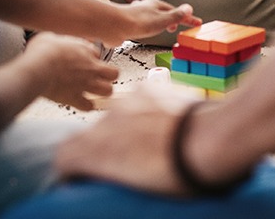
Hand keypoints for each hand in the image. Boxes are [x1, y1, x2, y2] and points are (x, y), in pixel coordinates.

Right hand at [24, 33, 115, 110]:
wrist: (39, 67)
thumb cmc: (43, 51)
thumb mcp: (50, 37)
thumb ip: (57, 41)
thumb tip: (53, 42)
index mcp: (85, 50)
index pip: (98, 53)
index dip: (93, 57)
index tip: (86, 60)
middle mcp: (90, 67)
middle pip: (113, 73)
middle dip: (109, 76)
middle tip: (102, 77)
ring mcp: (85, 83)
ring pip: (107, 90)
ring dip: (103, 91)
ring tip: (97, 92)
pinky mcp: (76, 98)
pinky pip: (89, 106)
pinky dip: (87, 106)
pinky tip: (83, 104)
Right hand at [56, 83, 201, 194]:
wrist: (210, 140)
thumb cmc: (176, 175)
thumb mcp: (135, 187)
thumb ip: (112, 176)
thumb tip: (110, 177)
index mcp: (96, 151)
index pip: (64, 156)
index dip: (71, 169)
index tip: (84, 179)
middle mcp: (105, 121)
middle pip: (94, 135)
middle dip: (106, 148)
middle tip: (129, 164)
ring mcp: (127, 100)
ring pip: (117, 115)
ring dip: (127, 128)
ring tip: (153, 143)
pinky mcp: (149, 88)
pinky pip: (139, 100)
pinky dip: (146, 111)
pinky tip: (166, 123)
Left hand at [117, 0, 200, 42]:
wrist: (115, 26)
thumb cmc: (138, 21)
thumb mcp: (162, 19)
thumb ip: (176, 15)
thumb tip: (189, 8)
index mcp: (156, 4)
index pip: (176, 11)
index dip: (187, 17)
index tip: (196, 22)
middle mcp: (146, 7)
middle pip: (162, 12)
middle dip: (171, 18)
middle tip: (176, 27)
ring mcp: (137, 14)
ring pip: (151, 17)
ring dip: (158, 23)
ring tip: (161, 29)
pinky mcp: (129, 23)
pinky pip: (142, 24)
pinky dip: (147, 27)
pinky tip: (143, 32)